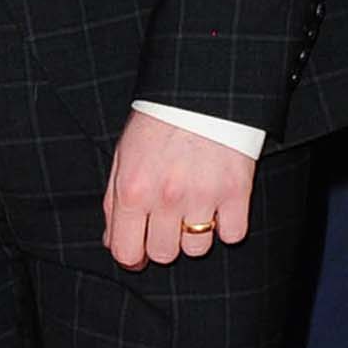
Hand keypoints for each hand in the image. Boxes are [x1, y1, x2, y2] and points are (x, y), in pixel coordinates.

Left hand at [103, 114, 254, 268]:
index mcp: (132, 190)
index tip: (138, 251)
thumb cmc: (157, 122)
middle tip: (168, 223)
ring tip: (194, 209)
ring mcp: (202, 196)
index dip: (131, 257)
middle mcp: (165, 198)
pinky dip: (228, 226)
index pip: (125, 251)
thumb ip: (114, 203)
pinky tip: (219, 206)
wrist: (200, 90)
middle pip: (163, 254)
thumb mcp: (123, 157)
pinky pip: (233, 235)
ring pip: (197, 249)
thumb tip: (112, 241)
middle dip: (163, 243)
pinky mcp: (236, 191)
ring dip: (196, 235)